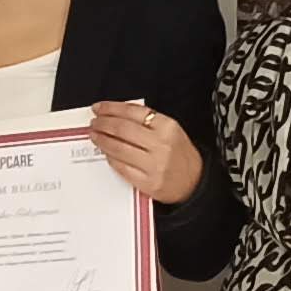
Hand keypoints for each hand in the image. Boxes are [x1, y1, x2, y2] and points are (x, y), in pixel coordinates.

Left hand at [87, 100, 205, 206]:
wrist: (195, 182)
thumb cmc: (180, 155)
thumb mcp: (171, 130)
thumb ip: (148, 121)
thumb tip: (117, 113)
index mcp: (167, 127)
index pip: (133, 112)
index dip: (111, 108)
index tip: (99, 108)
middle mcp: (161, 144)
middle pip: (122, 129)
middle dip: (103, 124)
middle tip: (94, 122)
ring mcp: (154, 165)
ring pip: (118, 148)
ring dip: (102, 140)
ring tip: (94, 135)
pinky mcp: (148, 182)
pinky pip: (121, 167)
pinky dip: (110, 158)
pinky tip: (105, 152)